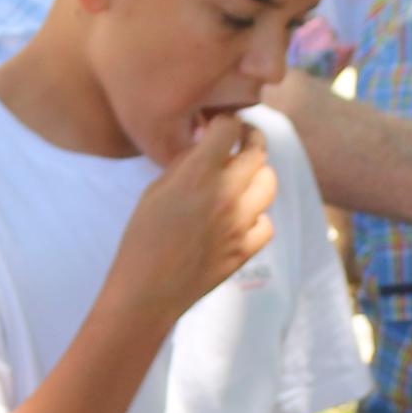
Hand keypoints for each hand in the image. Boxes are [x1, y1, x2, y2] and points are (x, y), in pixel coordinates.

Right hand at [104, 115, 277, 327]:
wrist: (147, 290)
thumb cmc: (142, 237)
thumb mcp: (156, 189)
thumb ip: (186, 164)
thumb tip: (206, 144)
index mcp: (198, 174)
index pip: (229, 128)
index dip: (226, 122)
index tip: (221, 125)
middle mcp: (226, 194)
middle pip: (258, 151)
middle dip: (250, 139)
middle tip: (242, 140)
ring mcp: (240, 223)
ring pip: (269, 184)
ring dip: (257, 176)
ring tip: (243, 180)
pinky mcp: (246, 249)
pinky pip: (266, 223)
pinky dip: (257, 217)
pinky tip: (241, 218)